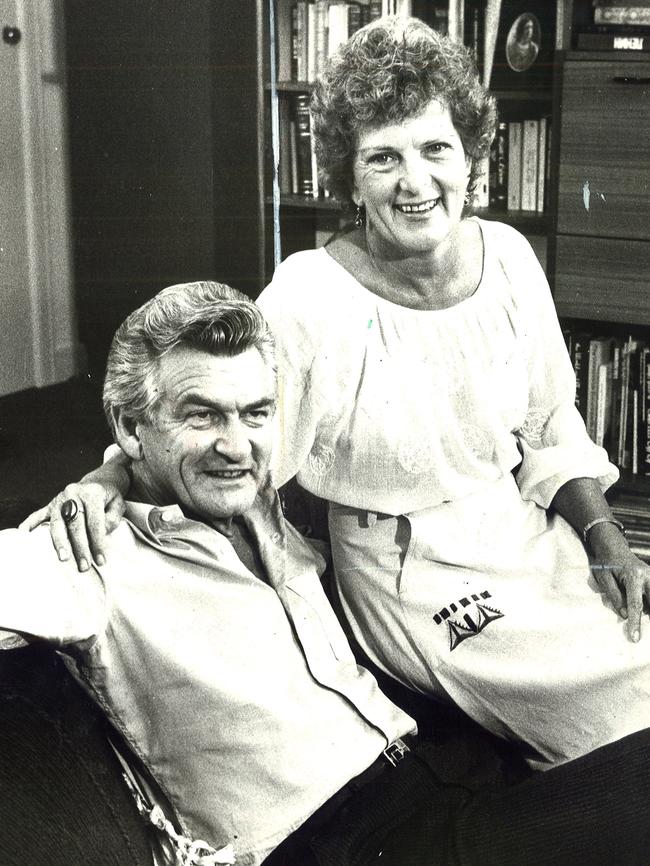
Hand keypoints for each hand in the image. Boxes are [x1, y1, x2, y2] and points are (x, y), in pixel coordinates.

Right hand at [19, 459, 129, 570]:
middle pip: (75, 524)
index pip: (94, 522)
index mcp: (92, 493)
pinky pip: (38, 514)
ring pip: (57, 522)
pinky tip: (23, 534)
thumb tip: (99, 536)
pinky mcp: (50, 504)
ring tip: (63, 558)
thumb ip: (111, 520)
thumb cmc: (110, 497)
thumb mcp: (119, 505)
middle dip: (79, 547)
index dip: (98, 543)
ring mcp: (59, 499)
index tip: (101, 561)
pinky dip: (30, 524)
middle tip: (84, 566)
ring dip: (60, 542)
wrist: (100, 481)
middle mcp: (73, 494)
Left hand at [589, 524, 649, 642]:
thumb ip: (615, 596)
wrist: (614, 548)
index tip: (635, 637)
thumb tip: (625, 615)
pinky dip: (647, 603)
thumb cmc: (606, 564)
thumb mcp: (604, 578)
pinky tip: (642, 606)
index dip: (635, 623)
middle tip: (639, 628)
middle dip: (649, 615)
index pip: (635, 604)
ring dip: (647, 609)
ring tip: (638, 613)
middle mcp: (648, 575)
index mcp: (634, 576)